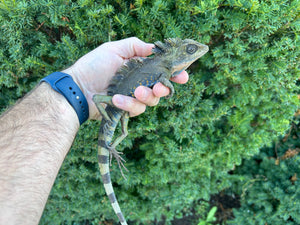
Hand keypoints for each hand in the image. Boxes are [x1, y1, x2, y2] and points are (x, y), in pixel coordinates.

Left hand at [63, 37, 188, 119]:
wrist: (78, 87)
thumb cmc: (94, 66)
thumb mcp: (114, 49)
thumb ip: (135, 46)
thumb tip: (154, 48)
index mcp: (139, 68)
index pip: (162, 71)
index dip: (175, 74)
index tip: (183, 76)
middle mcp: (139, 83)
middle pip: (161, 89)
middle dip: (164, 89)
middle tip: (160, 87)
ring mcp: (133, 98)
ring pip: (151, 102)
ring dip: (146, 97)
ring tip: (136, 91)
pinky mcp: (126, 110)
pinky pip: (136, 110)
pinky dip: (128, 104)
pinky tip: (117, 98)